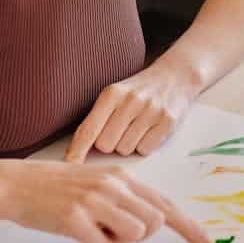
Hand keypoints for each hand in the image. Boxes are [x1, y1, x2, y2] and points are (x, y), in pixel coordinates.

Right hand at [5, 161, 211, 242]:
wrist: (19, 184)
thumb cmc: (60, 187)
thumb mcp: (99, 183)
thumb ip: (127, 198)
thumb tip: (153, 221)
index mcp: (123, 176)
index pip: (165, 204)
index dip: (189, 226)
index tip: (206, 242)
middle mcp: (113, 185)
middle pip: (154, 222)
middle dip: (140, 235)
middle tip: (112, 231)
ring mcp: (95, 201)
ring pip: (135, 233)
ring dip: (118, 241)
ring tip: (94, 229)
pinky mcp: (75, 218)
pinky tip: (79, 232)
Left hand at [65, 63, 197, 161]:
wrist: (175, 77)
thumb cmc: (138, 92)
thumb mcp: (114, 96)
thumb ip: (96, 120)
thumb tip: (74, 152)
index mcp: (112, 93)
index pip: (88, 130)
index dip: (76, 151)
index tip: (68, 166)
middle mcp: (130, 101)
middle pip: (105, 145)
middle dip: (110, 144)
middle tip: (121, 130)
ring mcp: (150, 111)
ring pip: (125, 150)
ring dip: (129, 145)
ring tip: (137, 127)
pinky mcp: (168, 121)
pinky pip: (146, 149)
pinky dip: (145, 145)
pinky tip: (150, 130)